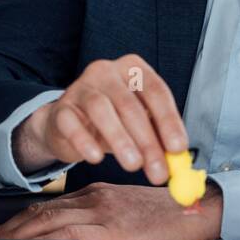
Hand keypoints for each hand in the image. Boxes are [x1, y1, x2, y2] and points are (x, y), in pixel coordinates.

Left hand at [0, 181, 223, 239]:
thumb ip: (106, 220)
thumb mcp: (132, 213)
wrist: (201, 208)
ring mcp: (104, 212)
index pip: (51, 206)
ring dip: (18, 236)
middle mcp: (96, 198)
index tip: (3, 231)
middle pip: (42, 213)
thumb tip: (83, 238)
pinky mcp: (114, 229)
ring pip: (49, 222)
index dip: (22, 219)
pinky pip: (71, 235)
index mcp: (99, 194)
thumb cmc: (174, 215)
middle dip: (10, 228)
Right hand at [14, 54, 186, 184]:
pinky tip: (96, 158)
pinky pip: (72, 123)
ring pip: (101, 109)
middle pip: (130, 104)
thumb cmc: (113, 122)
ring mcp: (80, 87)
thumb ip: (159, 139)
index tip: (178, 149)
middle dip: (148, 141)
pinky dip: (85, 141)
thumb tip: (179, 161)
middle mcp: (106, 71)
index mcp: (133, 69)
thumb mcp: (140, 125)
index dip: (169, 121)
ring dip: (120, 140)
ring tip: (133, 165)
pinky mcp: (61, 108)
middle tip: (158, 170)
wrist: (67, 125)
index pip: (156, 91)